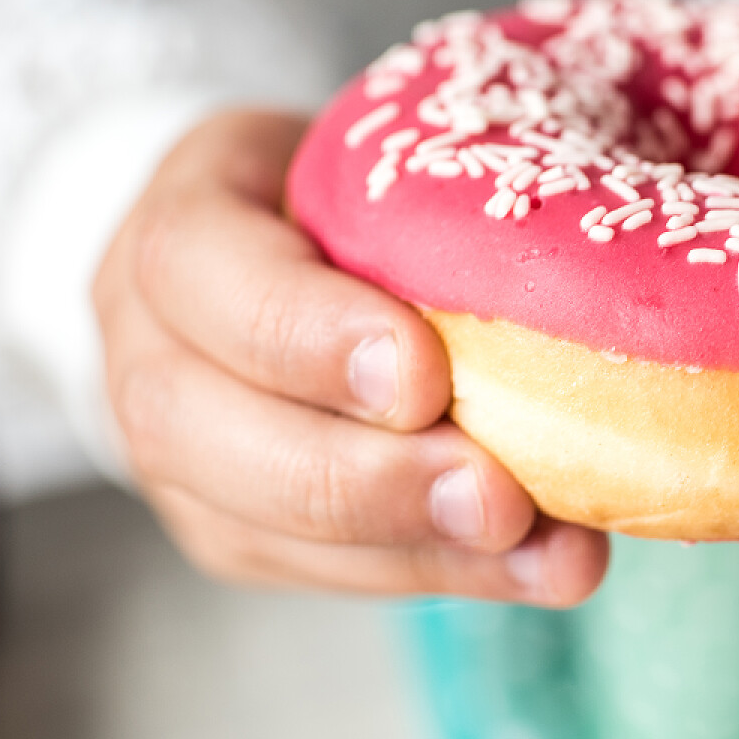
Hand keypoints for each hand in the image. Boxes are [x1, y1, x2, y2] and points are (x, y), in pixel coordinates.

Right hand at [93, 108, 608, 603]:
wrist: (274, 254)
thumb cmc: (351, 193)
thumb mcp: (381, 164)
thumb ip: (441, 204)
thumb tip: (593, 258)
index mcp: (178, 224)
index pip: (198, 271)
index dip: (306, 333)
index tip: (426, 376)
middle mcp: (145, 342)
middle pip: (199, 427)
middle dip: (361, 477)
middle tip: (496, 498)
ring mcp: (175, 452)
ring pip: (254, 524)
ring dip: (415, 550)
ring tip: (543, 555)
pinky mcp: (227, 528)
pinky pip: (316, 573)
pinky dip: (436, 574)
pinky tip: (534, 570)